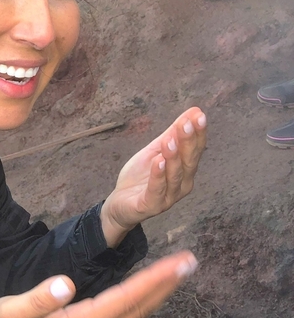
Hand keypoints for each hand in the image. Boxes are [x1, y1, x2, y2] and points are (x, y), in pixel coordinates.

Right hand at [0, 251, 197, 317]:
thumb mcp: (14, 310)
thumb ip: (40, 298)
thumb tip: (66, 283)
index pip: (126, 298)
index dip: (155, 279)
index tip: (179, 263)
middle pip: (138, 308)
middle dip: (166, 285)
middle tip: (191, 263)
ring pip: (134, 314)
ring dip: (158, 294)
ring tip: (176, 275)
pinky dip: (141, 302)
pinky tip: (146, 293)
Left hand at [100, 108, 206, 247]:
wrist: (119, 203)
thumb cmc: (140, 178)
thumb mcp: (155, 151)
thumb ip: (172, 133)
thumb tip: (194, 111)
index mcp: (185, 171)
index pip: (196, 150)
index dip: (198, 133)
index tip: (198, 115)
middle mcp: (182, 185)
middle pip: (188, 162)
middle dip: (188, 142)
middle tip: (187, 123)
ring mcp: (168, 198)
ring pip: (174, 176)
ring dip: (173, 157)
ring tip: (170, 140)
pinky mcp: (151, 206)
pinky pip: (156, 191)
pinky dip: (158, 176)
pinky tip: (158, 161)